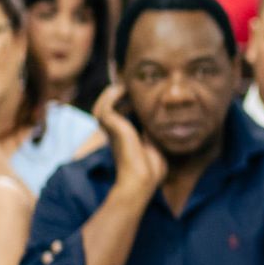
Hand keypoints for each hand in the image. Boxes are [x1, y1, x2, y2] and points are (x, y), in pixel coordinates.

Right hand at [92, 84, 165, 198]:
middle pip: (109, 106)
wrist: (142, 179)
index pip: (121, 115)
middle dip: (120, 94)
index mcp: (122, 137)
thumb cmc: (150, 169)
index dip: (129, 102)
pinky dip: (113, 93)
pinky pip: (106, 103)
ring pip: (104, 103)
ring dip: (115, 92)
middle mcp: (112, 131)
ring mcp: (108, 128)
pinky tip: (124, 89)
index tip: (140, 95)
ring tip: (126, 85)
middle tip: (131, 86)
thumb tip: (159, 120)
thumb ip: (152, 133)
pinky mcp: (109, 124)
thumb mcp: (154, 145)